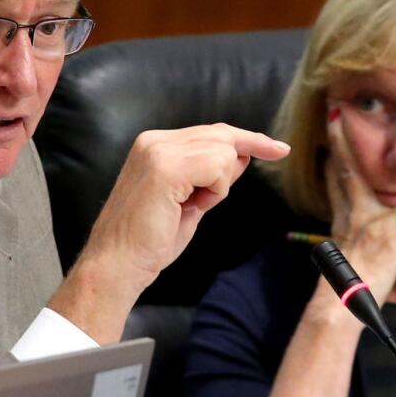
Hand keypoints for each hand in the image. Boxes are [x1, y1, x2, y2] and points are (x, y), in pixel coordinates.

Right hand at [49, 123, 289, 342]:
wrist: (117, 264)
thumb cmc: (149, 241)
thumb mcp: (190, 201)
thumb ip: (211, 176)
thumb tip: (242, 156)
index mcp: (154, 145)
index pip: (212, 132)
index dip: (249, 140)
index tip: (279, 149)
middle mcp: (154, 141)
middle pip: (222, 136)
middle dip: (237, 164)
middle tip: (226, 189)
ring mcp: (158, 151)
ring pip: (224, 151)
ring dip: (218, 186)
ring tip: (188, 207)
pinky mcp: (166, 168)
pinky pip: (218, 167)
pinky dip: (215, 191)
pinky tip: (191, 206)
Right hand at [322, 106, 395, 302]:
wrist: (341, 302)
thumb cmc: (346, 278)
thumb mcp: (342, 242)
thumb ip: (349, 218)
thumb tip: (351, 205)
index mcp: (346, 214)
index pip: (338, 174)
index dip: (336, 146)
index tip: (333, 119)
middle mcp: (356, 215)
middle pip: (352, 172)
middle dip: (346, 143)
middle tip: (341, 116)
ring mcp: (373, 228)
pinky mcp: (391, 246)